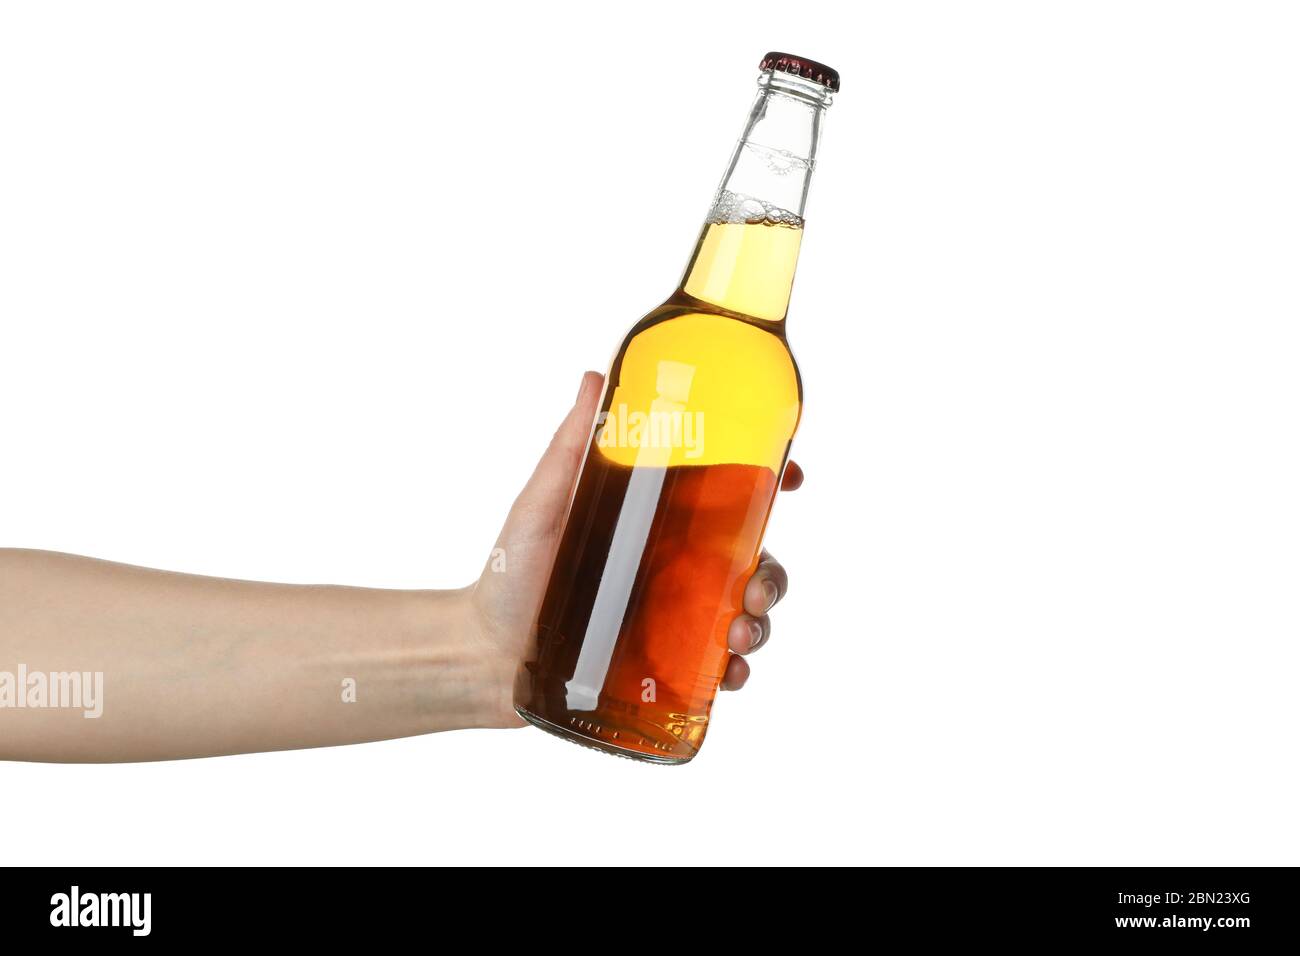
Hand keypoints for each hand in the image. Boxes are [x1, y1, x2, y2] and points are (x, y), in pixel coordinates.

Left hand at [467, 371, 800, 724]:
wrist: (481, 654)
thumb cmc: (509, 573)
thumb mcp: (542, 503)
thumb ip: (570, 445)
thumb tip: (593, 377)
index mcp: (656, 522)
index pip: (726, 498)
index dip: (766, 485)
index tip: (790, 477)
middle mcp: (672, 569)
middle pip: (750, 561)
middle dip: (772, 572)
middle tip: (758, 586)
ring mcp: (671, 620)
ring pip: (743, 615)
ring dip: (761, 624)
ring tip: (741, 634)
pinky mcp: (663, 668)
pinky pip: (716, 669)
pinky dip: (736, 672)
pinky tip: (731, 673)